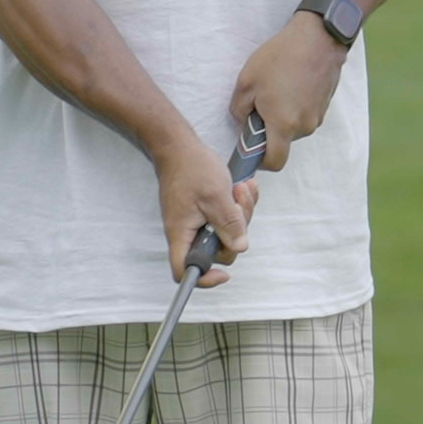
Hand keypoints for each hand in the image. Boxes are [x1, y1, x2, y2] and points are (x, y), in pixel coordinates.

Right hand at [160, 138, 256, 286]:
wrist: (179, 145)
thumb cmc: (191, 167)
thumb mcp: (216, 196)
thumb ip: (229, 224)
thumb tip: (240, 248)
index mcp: (183, 233)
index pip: (184, 271)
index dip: (204, 278)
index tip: (224, 274)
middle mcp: (188, 232)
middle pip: (216, 251)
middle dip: (237, 230)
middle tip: (241, 202)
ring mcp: (196, 222)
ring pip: (225, 233)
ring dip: (241, 213)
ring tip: (243, 188)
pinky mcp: (204, 212)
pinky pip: (226, 218)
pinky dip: (237, 205)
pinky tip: (243, 187)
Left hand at [229, 14, 347, 173]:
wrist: (318, 37)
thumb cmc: (279, 58)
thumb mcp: (246, 82)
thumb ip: (239, 111)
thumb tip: (245, 124)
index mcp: (283, 125)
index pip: (274, 162)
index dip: (260, 161)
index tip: (251, 148)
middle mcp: (304, 126)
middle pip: (283, 143)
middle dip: (269, 131)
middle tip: (260, 103)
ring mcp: (317, 116)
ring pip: (294, 128)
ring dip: (283, 117)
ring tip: (277, 88)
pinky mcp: (324, 105)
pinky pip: (305, 115)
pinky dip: (295, 107)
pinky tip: (290, 83)